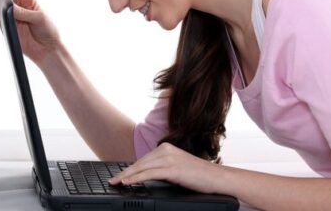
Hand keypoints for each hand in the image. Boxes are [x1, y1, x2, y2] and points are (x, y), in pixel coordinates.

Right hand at [0, 0, 61, 64]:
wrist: (47, 49)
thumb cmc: (48, 30)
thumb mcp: (38, 18)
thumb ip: (23, 12)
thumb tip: (10, 7)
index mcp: (29, 2)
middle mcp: (20, 8)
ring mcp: (14, 18)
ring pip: (1, 6)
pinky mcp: (9, 28)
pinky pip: (0, 19)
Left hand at [109, 142, 223, 193]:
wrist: (218, 178)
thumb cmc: (199, 176)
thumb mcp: (177, 169)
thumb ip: (162, 168)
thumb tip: (146, 175)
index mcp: (166, 148)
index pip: (142, 160)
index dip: (129, 169)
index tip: (118, 175)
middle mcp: (165, 150)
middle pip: (139, 163)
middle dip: (124, 173)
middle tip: (112, 180)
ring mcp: (169, 158)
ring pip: (141, 168)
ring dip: (126, 176)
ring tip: (116, 182)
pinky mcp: (172, 168)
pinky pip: (149, 174)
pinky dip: (136, 178)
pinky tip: (127, 182)